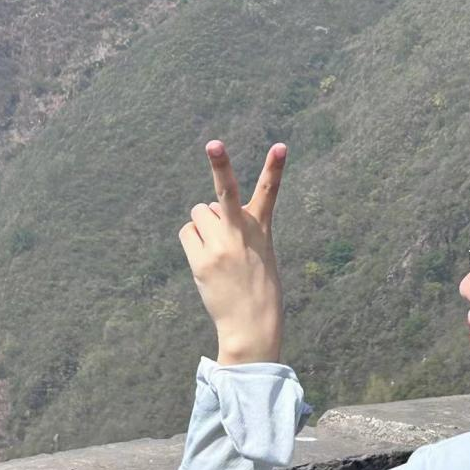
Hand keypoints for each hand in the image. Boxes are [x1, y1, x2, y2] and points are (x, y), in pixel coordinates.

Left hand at [178, 140, 287, 364]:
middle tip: (214, 144)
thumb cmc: (259, 289)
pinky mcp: (202, 260)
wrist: (252, 325)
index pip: (270, 193)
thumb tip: (206, 211)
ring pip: (199, 212)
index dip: (275, 168)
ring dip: (203, 223)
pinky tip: (205, 258)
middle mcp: (241, 233)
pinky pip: (188, 232)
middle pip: (226, 192)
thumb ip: (238, 228)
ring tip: (216, 248)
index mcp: (262, 230)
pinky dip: (193, 239)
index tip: (281, 146)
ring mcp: (220, 246)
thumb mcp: (261, 254)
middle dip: (220, 164)